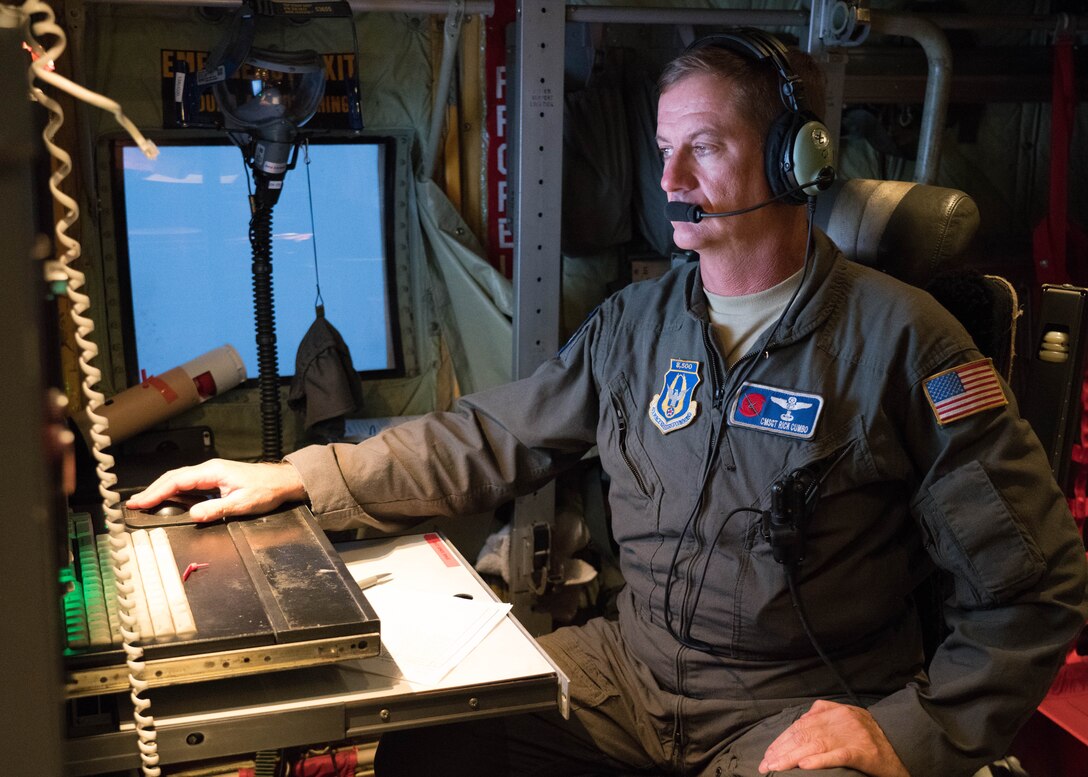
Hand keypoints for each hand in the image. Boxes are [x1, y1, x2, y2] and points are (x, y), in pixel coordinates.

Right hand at [125, 458, 306, 521]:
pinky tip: (168, 499)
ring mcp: (212, 473)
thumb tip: (193, 515)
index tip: (140, 502)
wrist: (283, 481)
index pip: (177, 481)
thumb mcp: (242, 503)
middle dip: (152, 490)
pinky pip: (189, 483)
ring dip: (161, 490)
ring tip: (144, 502)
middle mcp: (209, 469)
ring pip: (180, 479)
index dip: (156, 492)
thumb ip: (217, 509)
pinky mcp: (216, 479)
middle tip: (134, 504)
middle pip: (174, 478)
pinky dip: (174, 490)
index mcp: (212, 471)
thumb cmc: (266, 490)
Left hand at [759, 699, 908, 776]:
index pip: (800, 725)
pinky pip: (836, 756)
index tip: (768, 753)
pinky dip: (819, 761)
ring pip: (814, 745)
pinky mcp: (861, 752)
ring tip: (776, 767)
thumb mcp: (848, 715)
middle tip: (766, 764)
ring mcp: (850, 736)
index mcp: (834, 712)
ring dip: (791, 758)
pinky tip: (804, 765)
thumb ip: (824, 712)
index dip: (782, 740)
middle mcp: (839, 721)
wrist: (902, 743)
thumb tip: (802, 717)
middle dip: (781, 750)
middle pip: (803, 735)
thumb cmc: (872, 733)